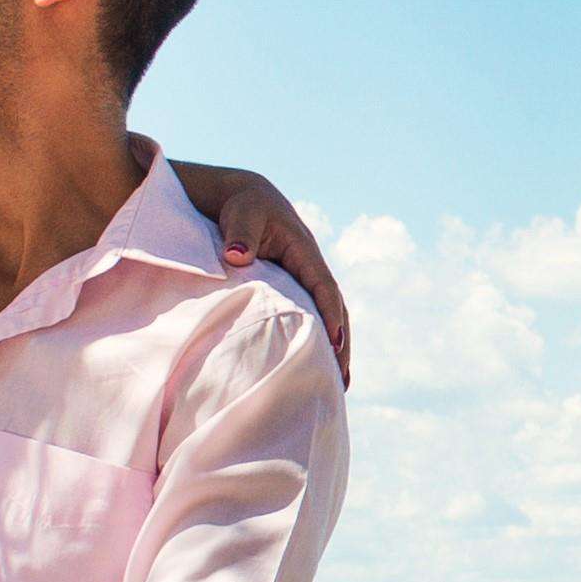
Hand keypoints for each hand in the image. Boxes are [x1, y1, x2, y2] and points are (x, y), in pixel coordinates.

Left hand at [168, 161, 350, 372]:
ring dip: (336, 347)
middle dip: (342, 344)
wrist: (244, 198)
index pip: (324, 288)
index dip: (331, 316)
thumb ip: (240, 235)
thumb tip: (237, 256)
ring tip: (339, 383)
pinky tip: (315, 363)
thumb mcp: (242, 215)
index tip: (336, 344)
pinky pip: (312, 316)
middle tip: (342, 378)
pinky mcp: (294, 287)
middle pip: (335, 309)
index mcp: (304, 251)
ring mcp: (304, 279)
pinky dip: (319, 338)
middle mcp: (311, 268)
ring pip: (328, 316)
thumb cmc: (244, 207)